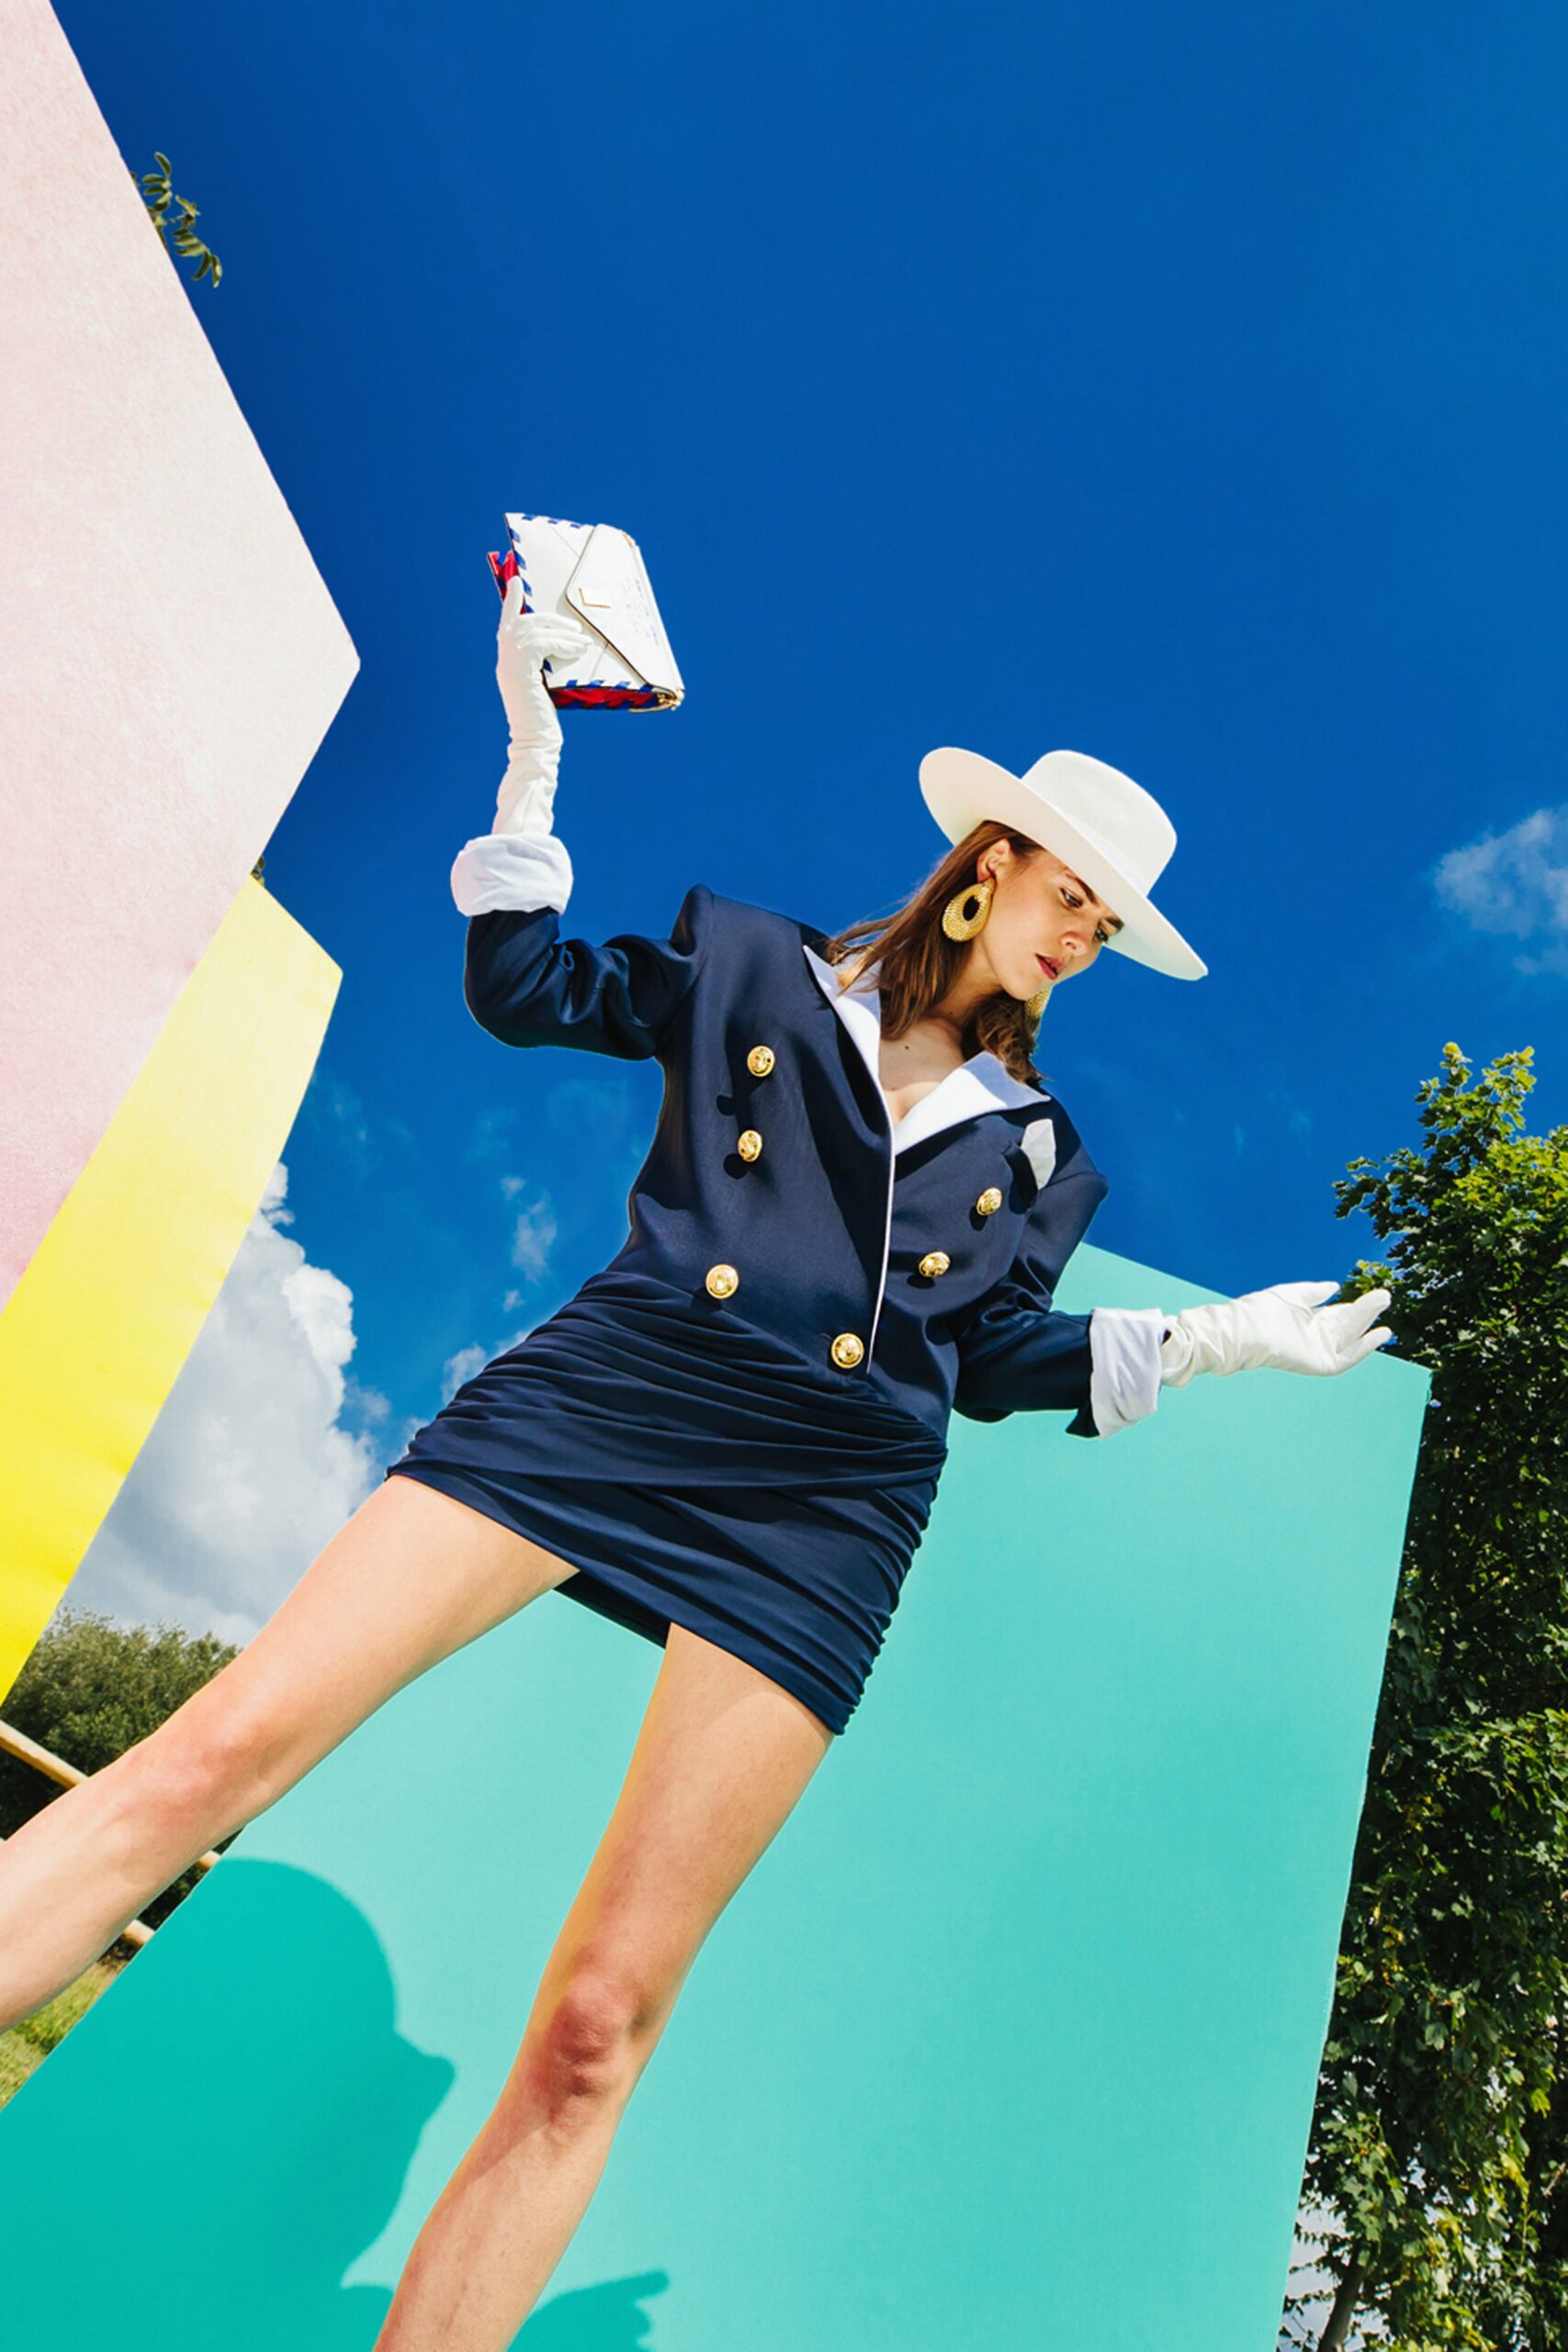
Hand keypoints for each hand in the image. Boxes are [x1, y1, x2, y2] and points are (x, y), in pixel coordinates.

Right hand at [492, 574, 597, 834]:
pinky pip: (540, 643)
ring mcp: (509, 666)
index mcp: (508, 663)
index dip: (511, 602)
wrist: (535, 744)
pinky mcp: (519, 672)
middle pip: (522, 622)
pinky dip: (561, 643)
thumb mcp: (543, 688)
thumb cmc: (543, 722)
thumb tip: (562, 647)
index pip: (507, 625)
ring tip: (582, 641)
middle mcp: (504, 661)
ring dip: (561, 631)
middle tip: (574, 625)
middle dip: (549, 618)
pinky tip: (577, 650)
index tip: (517, 581)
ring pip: (532, 630)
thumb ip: (543, 667)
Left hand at [1159, 1279, 1394, 1385]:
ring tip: (1383, 1302)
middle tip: (1386, 1295)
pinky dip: (1365, 1347)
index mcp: (1307, 1320)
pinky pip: (1348, 1358)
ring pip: (1351, 1336)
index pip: (1338, 1314)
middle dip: (1366, 1310)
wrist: (1246, 1331)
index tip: (1376, 1294)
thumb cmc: (1262, 1311)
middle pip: (1347, 1324)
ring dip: (1368, 1321)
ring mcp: (1318, 1351)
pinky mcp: (1320, 1364)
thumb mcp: (1292, 1294)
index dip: (1356, 1305)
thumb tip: (1335, 1286)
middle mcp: (1314, 1336)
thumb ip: (1314, 1291)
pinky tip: (1380, 1333)